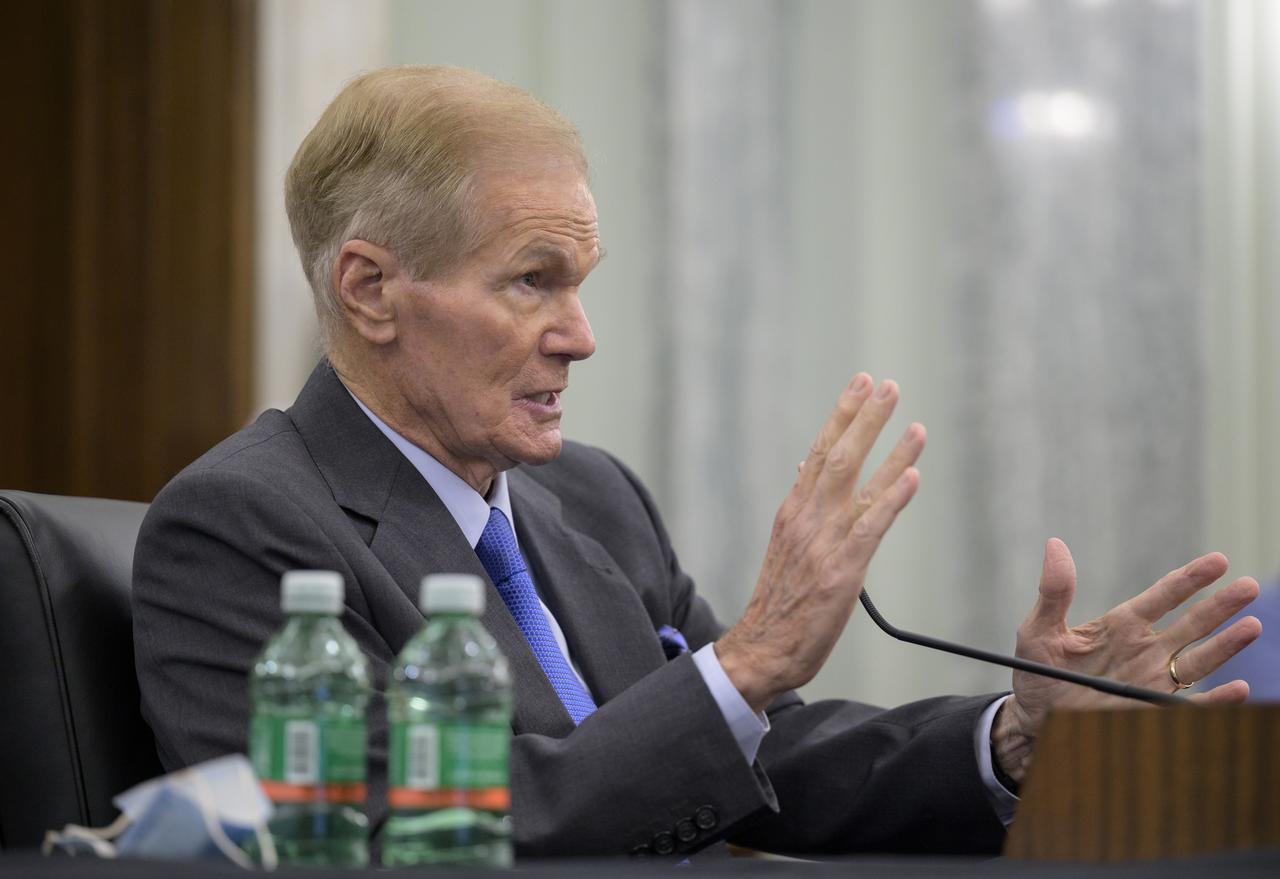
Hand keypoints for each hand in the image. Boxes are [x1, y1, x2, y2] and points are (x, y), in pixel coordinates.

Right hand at [717, 374, 924, 711]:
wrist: (762, 649)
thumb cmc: (780, 601)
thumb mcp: (786, 545)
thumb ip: (803, 507)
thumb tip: (809, 466)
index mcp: (793, 511)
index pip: (820, 451)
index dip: (842, 415)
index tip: (861, 384)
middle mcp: (806, 519)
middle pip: (838, 457)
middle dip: (865, 418)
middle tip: (888, 386)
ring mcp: (823, 544)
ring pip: (859, 486)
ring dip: (890, 452)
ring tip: (916, 425)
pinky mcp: (841, 572)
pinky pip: (870, 528)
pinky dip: (891, 499)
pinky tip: (911, 477)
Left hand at [992, 538, 1261, 782]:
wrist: (1033, 718)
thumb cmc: (1037, 672)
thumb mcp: (1038, 629)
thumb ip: (1054, 591)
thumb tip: (1055, 545)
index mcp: (1122, 624)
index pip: (1163, 596)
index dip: (1189, 579)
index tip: (1218, 561)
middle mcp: (1145, 649)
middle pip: (1191, 623)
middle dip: (1219, 605)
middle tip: (1249, 586)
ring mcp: (1152, 679)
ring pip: (1198, 659)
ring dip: (1225, 644)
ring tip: (1251, 626)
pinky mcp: (1150, 709)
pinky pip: (1190, 706)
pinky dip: (1215, 700)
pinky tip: (1238, 689)